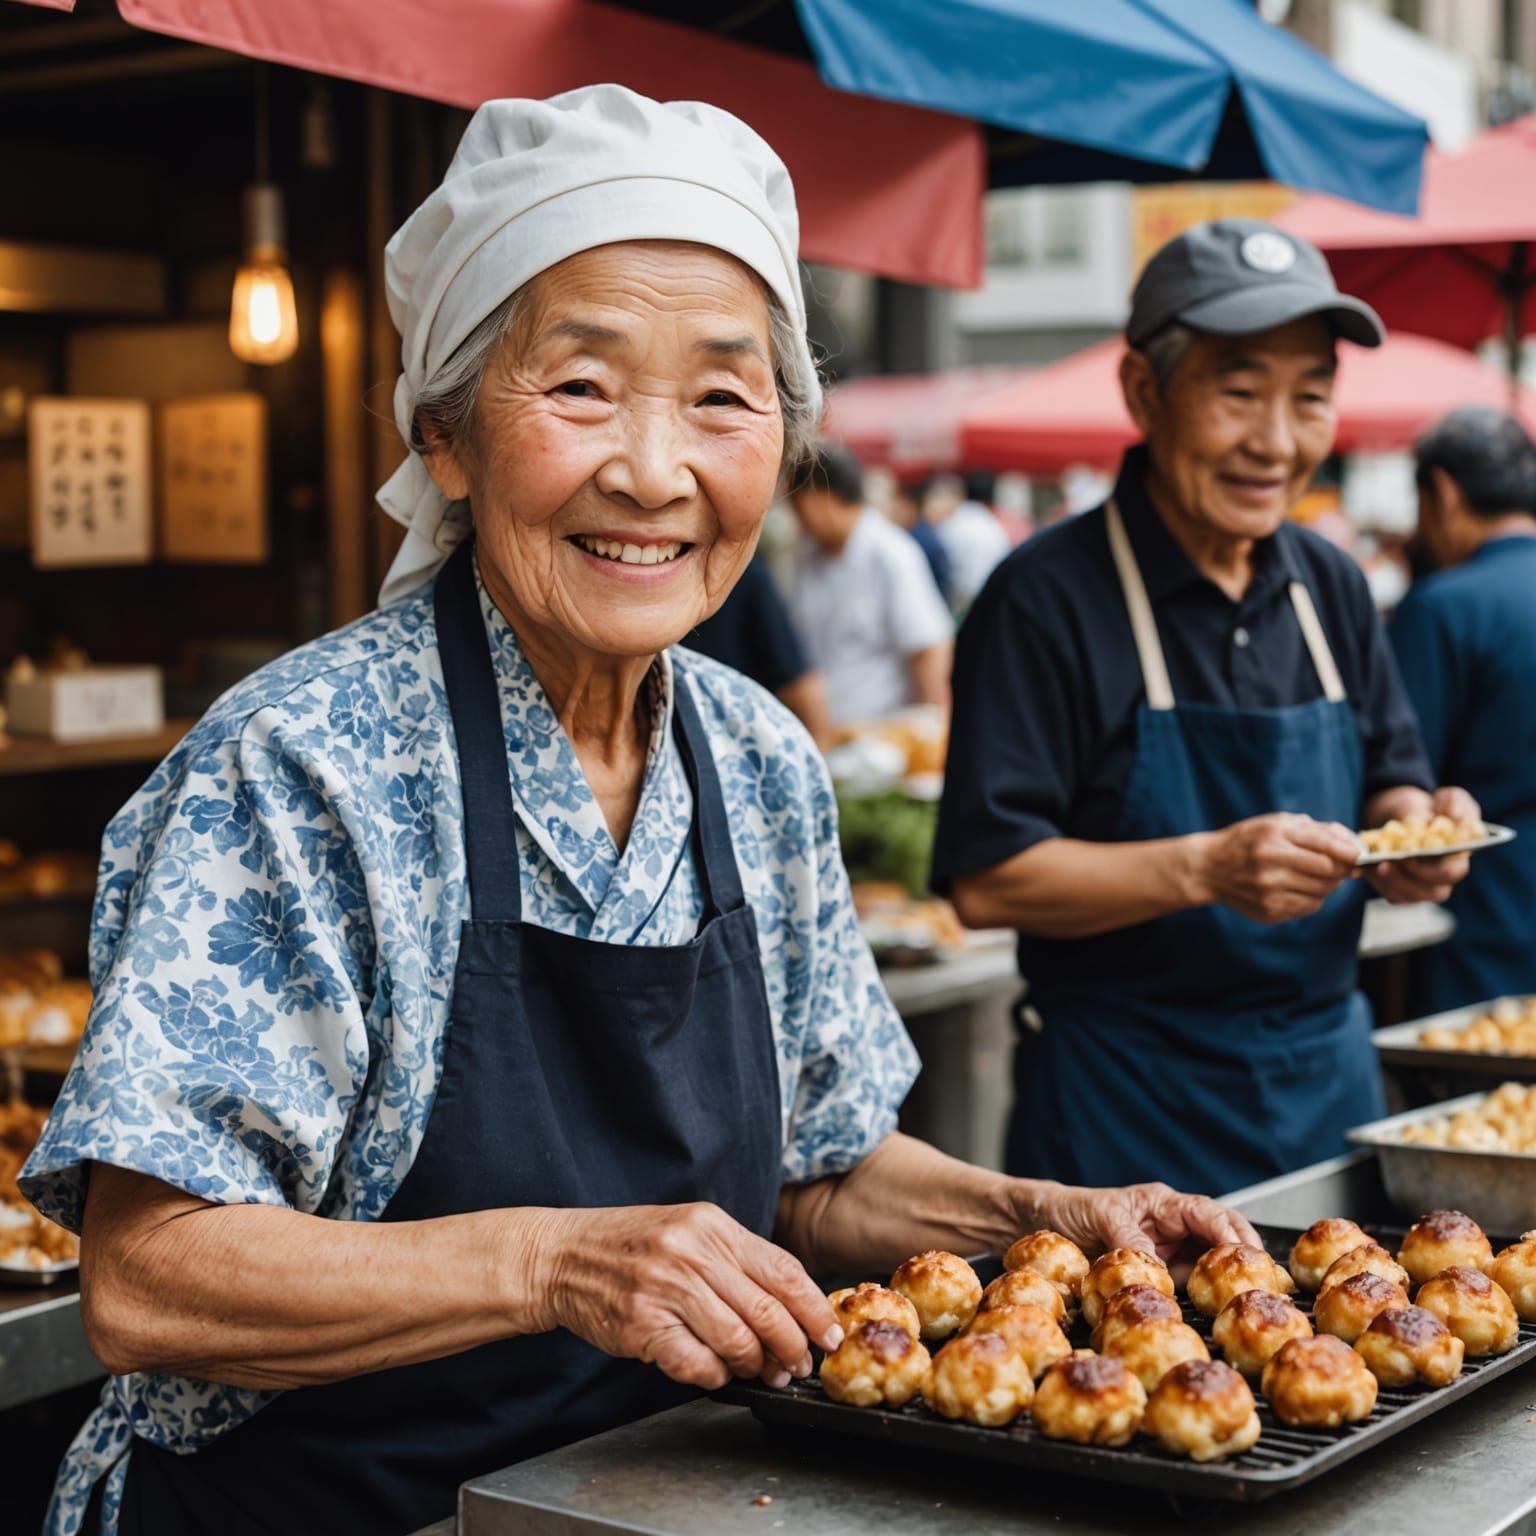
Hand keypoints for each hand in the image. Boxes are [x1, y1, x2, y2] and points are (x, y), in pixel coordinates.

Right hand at [539, 1202, 841, 1391]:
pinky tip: (714, 1371)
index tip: (830, 1334)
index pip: (783, 1270)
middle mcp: (691, 1253)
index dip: (814, 1309)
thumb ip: (736, 1259)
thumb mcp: (688, 1230)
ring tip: (759, 1371)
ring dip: (756, 1366)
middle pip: (767, 1311)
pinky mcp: (642, 1325)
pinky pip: (697, 1364)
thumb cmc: (632, 1245)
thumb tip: (792, 1305)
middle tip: (799, 1365)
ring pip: (737, 1341)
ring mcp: (665, 1289)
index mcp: (712, 1225)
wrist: (563, 1255)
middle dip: (793, 1347)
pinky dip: (714, 1376)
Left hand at [1038, 1181, 1262, 1283]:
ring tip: (1247, 1302)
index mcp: (1163, 1204)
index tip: (1249, 1255)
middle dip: (1244, 1258)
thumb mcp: (1100, 1216)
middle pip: (1221, 1239)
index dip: (1232, 1233)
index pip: (1208, 1214)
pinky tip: (1211, 1313)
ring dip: (1226, 1282)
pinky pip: (1185, 1287)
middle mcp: (1172, 1227)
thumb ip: (1130, 1240)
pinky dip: (1199, 1298)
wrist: (1039, 1224)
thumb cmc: (1070, 1209)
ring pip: (1208, 1266)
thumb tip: (1155, 1268)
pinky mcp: (1158, 1277)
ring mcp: (1168, 1253)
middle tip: (1264, 1284)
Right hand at [1191, 814, 1359, 923]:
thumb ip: (1316, 830)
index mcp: (1273, 835)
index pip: (1324, 846)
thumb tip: (1354, 846)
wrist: (1210, 868)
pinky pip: (1309, 907)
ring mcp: (1269, 890)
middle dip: (1340, 869)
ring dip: (1327, 884)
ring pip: (1322, 891)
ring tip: (1314, 876)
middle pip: (1328, 871)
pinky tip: (1298, 888)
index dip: (1348, 852)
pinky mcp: (1269, 910)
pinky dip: (1313, 898)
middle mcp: (1270, 862)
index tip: (1358, 855)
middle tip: (1340, 866)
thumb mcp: (1276, 823)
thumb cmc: (1249, 840)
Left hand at [1365, 785, 1480, 905]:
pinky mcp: (1402, 889)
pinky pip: (1392, 896)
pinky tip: (1367, 869)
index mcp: (1458, 857)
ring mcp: (1422, 886)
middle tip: (1385, 864)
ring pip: (1409, 897)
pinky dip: (1379, 885)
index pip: (1452, 872)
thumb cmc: (1431, 808)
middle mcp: (1442, 878)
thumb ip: (1457, 805)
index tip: (1410, 856)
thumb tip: (1457, 821)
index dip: (1433, 870)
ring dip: (1391, 884)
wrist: (1404, 813)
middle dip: (1408, 881)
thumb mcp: (1448, 799)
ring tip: (1375, 866)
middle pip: (1432, 893)